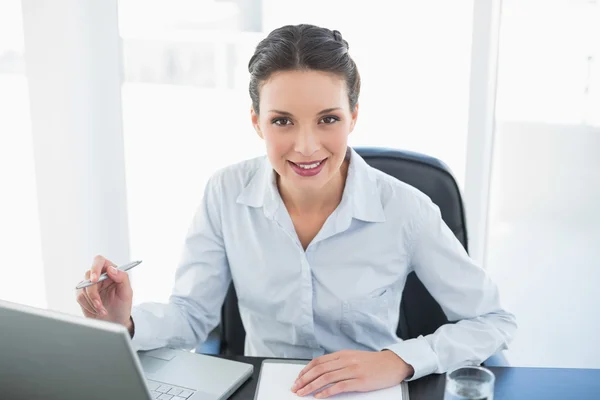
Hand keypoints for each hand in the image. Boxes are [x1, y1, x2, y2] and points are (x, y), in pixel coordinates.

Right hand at [75, 255, 133, 330]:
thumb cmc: (122, 306)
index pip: (99, 261)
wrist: (115, 321)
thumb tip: (111, 269)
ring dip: (92, 302)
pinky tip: (97, 310)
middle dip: (93, 293)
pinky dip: (88, 306)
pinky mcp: (82, 294)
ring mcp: (89, 285)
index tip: (95, 280)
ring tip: (102, 310)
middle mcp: (99, 276)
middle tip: (99, 304)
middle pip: (88, 275)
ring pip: (82, 288)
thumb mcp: (127, 293)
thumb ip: (122, 278)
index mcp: (111, 271)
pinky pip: (79, 297)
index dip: (95, 267)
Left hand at [291, 350, 413, 397]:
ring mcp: (352, 370)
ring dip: (311, 387)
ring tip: (303, 393)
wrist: (393, 364)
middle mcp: (345, 360)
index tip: (298, 378)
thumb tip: (322, 370)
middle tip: (296, 388)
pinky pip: (339, 387)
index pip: (318, 361)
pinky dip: (326, 392)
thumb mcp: (354, 357)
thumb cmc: (374, 363)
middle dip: (304, 379)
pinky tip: (319, 397)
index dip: (306, 370)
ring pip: (326, 378)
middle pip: (319, 370)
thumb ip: (339, 362)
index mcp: (343, 354)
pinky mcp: (359, 381)